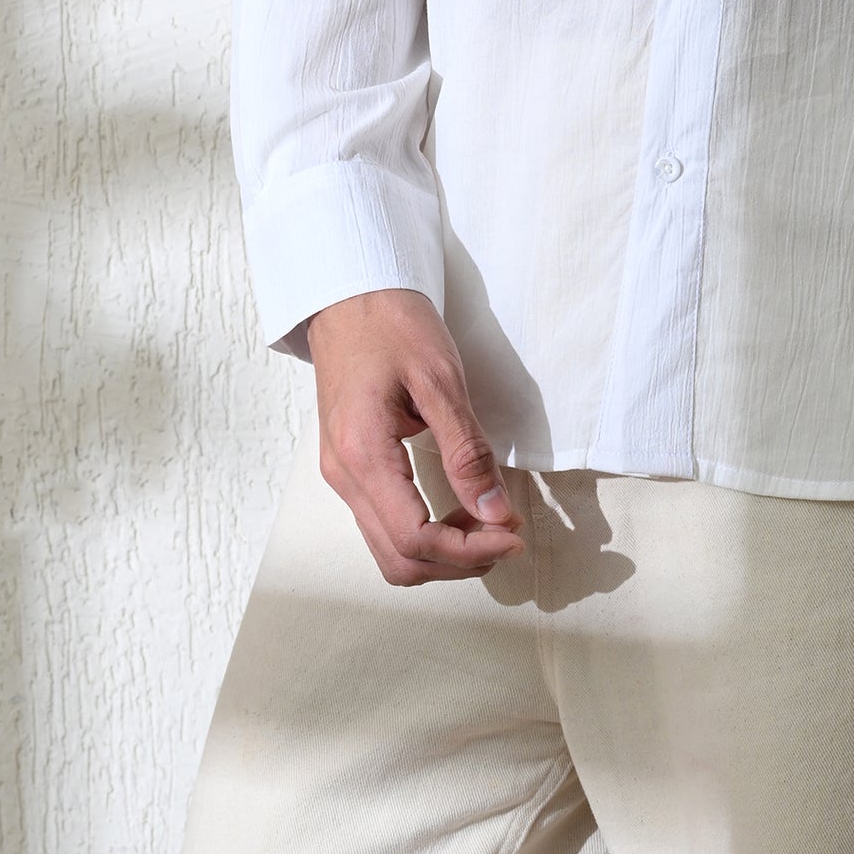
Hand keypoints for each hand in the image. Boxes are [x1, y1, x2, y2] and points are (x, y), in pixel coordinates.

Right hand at [307, 287, 525, 585]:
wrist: (349, 292)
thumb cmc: (391, 323)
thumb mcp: (440, 379)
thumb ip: (467, 451)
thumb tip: (496, 511)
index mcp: (362, 454)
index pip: (415, 539)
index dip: (471, 550)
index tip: (513, 533)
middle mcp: (343, 476)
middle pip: (400, 560)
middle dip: (459, 560)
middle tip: (507, 533)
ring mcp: (340, 474)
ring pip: (389, 550)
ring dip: (442, 552)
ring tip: (488, 522)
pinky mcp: (347, 466)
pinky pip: (383, 524)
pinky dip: (424, 532)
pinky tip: (458, 509)